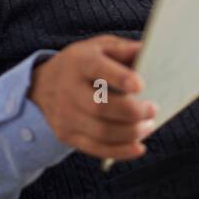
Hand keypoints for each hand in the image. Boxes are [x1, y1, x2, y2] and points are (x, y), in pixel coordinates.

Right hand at [28, 35, 158, 160]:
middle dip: (132, 112)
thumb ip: (125, 49)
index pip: (97, 68)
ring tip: (149, 125)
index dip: (120, 78)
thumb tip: (153, 54)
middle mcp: (69, 89)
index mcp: (79, 62)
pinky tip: (139, 146)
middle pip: (100, 107)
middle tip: (153, 109)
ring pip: (101, 132)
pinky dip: (121, 151)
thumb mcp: (100, 46)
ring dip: (131, 133)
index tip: (140, 86)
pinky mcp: (67, 135)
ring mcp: (66, 115)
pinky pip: (96, 149)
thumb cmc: (83, 63)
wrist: (44, 84)